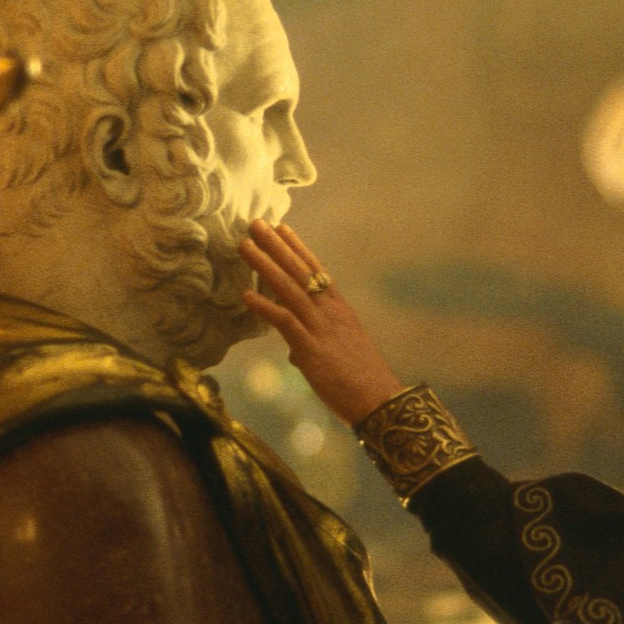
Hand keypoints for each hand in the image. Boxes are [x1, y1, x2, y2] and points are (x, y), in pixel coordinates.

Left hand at [241, 221, 406, 426]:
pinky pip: (285, 322)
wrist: (379, 400)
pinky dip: (264, 306)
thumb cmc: (360, 382)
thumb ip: (312, 347)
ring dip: (264, 265)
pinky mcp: (312, 349)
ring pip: (289, 288)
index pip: (317, 271)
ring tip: (244, 245)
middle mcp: (331, 312)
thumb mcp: (338, 356)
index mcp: (340, 310)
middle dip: (276, 245)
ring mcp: (321, 328)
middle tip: (255, 223)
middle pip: (300, 271)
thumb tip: (293, 352)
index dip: (297, 248)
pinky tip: (245, 294)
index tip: (282, 227)